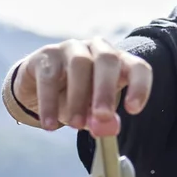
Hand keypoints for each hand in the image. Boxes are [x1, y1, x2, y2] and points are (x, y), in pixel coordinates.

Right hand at [13, 38, 152, 135]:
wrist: (38, 89)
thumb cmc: (74, 100)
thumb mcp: (91, 114)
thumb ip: (101, 121)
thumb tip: (107, 129)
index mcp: (117, 63)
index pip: (137, 67)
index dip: (139, 86)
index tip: (133, 109)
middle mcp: (97, 49)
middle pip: (108, 60)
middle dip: (105, 90)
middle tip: (102, 117)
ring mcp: (71, 48)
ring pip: (79, 64)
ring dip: (78, 97)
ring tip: (75, 125)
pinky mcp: (46, 54)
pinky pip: (49, 76)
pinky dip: (50, 103)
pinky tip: (50, 125)